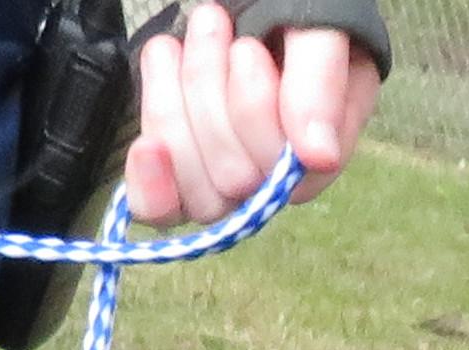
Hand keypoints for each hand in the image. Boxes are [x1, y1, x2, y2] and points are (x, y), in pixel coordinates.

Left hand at [128, 4, 377, 226]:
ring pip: (192, 187)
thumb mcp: (318, 29)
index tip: (248, 49)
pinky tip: (147, 148)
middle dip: (211, 94)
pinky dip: (149, 180)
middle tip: (214, 25)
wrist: (252, 0)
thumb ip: (321, 84)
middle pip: (232, 181)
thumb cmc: (292, 11)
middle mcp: (273, 178)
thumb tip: (319, 156)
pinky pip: (159, 209)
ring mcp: (222, 179)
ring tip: (178, 47)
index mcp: (318, 153)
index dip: (254, 115)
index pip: (282, 177)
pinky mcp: (179, 175)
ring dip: (175, 104)